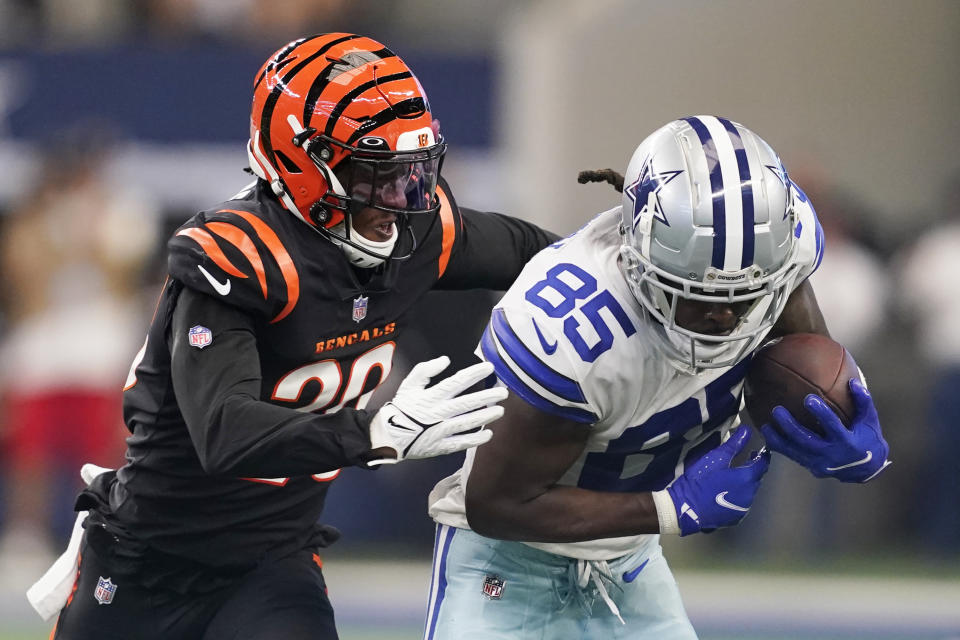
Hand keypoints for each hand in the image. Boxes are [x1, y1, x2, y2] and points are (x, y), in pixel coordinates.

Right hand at [367, 356, 504, 465]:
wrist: (388, 436)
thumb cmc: (401, 408)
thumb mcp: (409, 384)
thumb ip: (425, 370)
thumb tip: (445, 360)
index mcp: (431, 396)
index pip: (457, 382)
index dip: (474, 374)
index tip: (490, 368)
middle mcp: (438, 413)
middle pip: (467, 403)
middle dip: (487, 397)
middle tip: (503, 393)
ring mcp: (440, 431)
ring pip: (468, 422)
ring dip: (486, 416)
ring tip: (500, 411)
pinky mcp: (440, 446)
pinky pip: (461, 443)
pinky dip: (475, 439)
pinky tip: (488, 434)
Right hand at [653, 425, 769, 535]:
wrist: (686, 508)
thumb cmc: (700, 479)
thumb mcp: (715, 458)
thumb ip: (734, 444)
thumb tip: (747, 430)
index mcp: (747, 478)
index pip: (763, 464)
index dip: (762, 456)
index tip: (758, 450)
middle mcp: (750, 494)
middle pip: (757, 478)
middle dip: (753, 470)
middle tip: (745, 462)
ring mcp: (744, 508)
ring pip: (750, 492)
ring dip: (746, 484)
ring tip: (734, 478)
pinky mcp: (736, 518)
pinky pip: (743, 504)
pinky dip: (739, 496)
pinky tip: (728, 494)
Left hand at [761, 378, 890, 482]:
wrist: (867, 469)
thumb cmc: (869, 438)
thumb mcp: (870, 420)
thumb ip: (863, 401)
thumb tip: (852, 381)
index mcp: (847, 442)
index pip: (832, 426)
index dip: (821, 413)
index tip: (808, 399)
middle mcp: (832, 455)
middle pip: (807, 440)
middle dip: (790, 426)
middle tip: (777, 410)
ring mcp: (821, 463)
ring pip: (795, 451)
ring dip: (779, 439)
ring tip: (765, 426)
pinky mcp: (813, 467)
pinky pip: (793, 456)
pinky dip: (780, 447)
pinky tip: (768, 436)